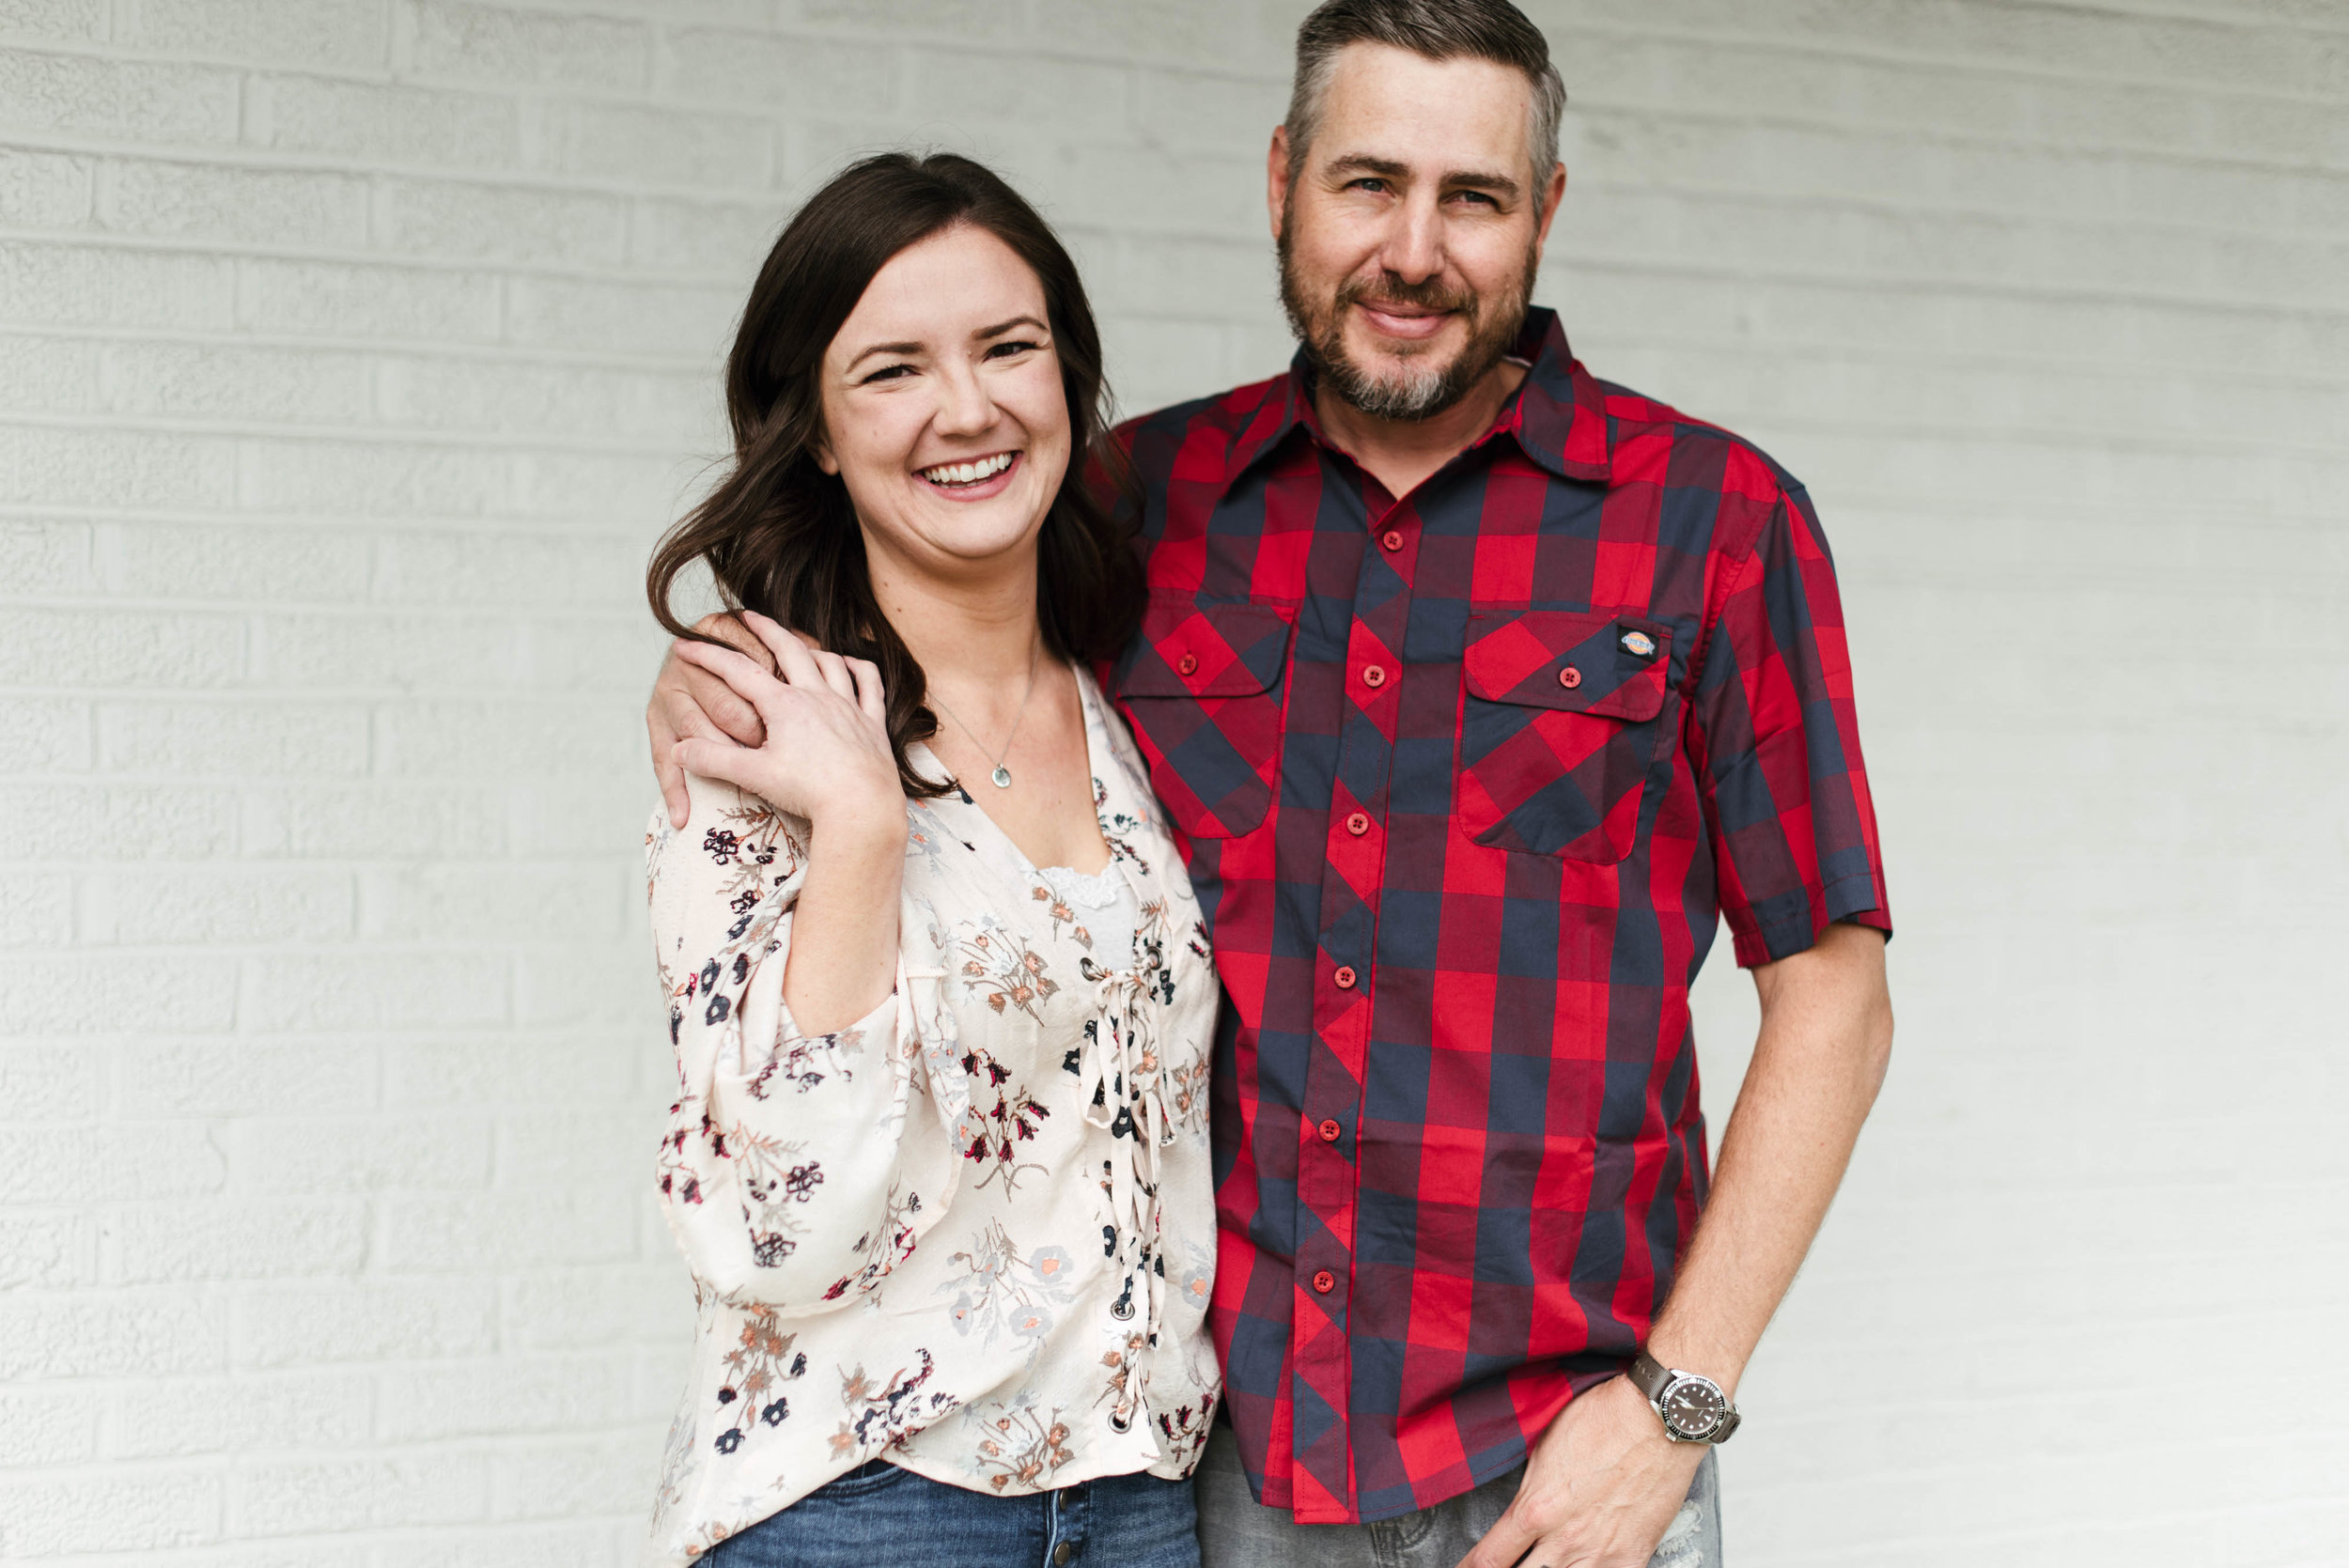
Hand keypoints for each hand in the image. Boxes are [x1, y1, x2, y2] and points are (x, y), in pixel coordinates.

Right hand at [665, 611, 899, 840]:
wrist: (862, 808)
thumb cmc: (809, 791)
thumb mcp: (755, 775)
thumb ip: (713, 759)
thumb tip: (679, 750)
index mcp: (784, 705)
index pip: (737, 670)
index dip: (708, 655)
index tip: (685, 644)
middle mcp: (816, 696)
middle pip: (788, 649)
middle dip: (765, 629)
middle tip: (747, 615)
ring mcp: (847, 707)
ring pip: (830, 663)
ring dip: (812, 648)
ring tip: (799, 642)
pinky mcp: (871, 723)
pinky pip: (869, 686)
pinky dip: (860, 670)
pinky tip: (852, 665)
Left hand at [1456, 1375, 1702, 1567]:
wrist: (1658, 1420)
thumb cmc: (1604, 1420)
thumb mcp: (1544, 1447)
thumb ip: (1528, 1488)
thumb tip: (1518, 1509)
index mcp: (1535, 1509)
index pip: (1490, 1558)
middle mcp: (1565, 1540)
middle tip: (1509, 1564)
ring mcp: (1600, 1554)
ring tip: (1546, 1562)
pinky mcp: (1633, 1557)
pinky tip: (1585, 1566)